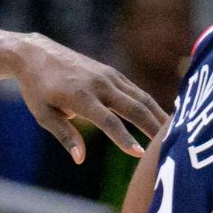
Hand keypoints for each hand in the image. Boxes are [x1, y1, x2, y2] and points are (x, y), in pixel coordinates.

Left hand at [13, 34, 165, 163]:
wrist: (37, 54)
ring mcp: (108, 76)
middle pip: (133, 108)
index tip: (140, 155)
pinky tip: (162, 117)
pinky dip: (151, 104)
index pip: (108, 121)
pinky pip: (136, 91)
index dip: (125, 138)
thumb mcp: (44, 115)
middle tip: (173, 146)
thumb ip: (65, 135)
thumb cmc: (38, 89)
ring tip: (175, 133)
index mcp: (81, 97)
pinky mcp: (112, 73)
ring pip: (140, 97)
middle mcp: (99, 84)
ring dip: (158, 115)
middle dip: (153, 127)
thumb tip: (80, 158)